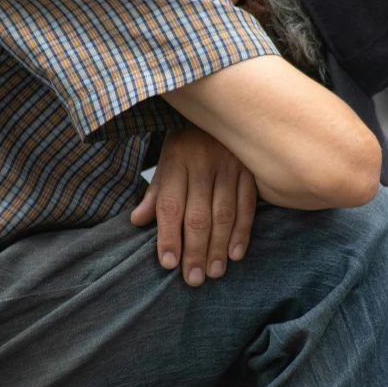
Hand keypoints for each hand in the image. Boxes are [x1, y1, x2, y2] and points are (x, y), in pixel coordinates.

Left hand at [130, 127, 256, 286]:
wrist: (222, 107)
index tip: (168, 264)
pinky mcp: (250, 170)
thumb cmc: (188, 140)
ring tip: (214, 273)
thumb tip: (138, 221)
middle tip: (193, 279)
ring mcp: (229, 166)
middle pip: (198, 216)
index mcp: (177, 161)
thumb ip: (156, 192)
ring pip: (223, 215)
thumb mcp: (167, 159)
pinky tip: (236, 254)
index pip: (170, 206)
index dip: (169, 237)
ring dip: (218, 247)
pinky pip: (247, 205)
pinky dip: (242, 232)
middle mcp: (202, 164)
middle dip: (195, 251)